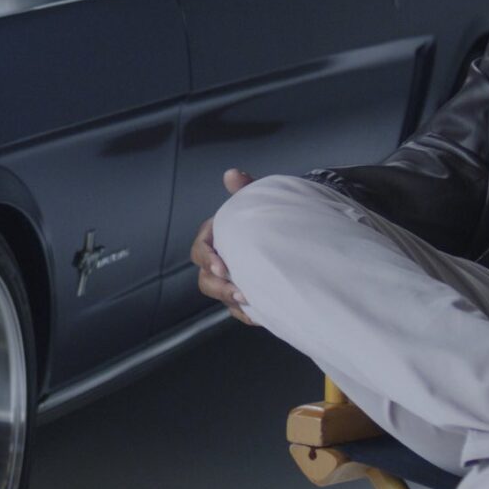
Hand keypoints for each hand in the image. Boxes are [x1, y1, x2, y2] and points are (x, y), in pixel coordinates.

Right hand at [191, 168, 257, 325]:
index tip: (223, 266)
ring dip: (232, 301)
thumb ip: (244, 189)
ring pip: (220, 295)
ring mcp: (230, 278)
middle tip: (240, 291)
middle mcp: (218, 260)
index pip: (200, 250)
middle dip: (219, 287)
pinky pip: (239, 309)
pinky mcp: (244, 293)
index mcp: (215, 237)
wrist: (288, 230)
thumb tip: (232, 174)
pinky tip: (262, 315)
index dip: (208, 259)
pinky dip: (248, 314)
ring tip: (251, 302)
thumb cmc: (265, 214)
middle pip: (205, 279)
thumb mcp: (256, 199)